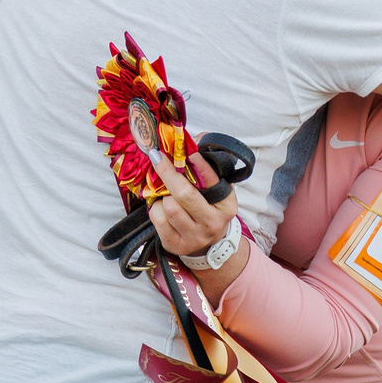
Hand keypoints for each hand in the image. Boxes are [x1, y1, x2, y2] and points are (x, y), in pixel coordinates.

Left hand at [143, 147, 238, 262]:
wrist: (208, 243)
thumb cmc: (209, 209)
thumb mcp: (216, 190)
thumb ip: (208, 166)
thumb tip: (197, 138)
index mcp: (226, 206)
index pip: (214, 182)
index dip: (202, 166)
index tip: (190, 152)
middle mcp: (212, 223)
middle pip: (185, 195)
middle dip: (168, 173)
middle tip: (157, 158)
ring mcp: (194, 237)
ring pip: (169, 207)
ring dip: (163, 196)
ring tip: (165, 193)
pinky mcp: (175, 244)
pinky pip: (158, 219)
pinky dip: (156, 209)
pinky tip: (162, 207)